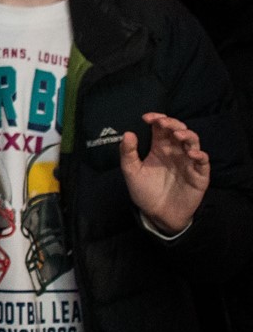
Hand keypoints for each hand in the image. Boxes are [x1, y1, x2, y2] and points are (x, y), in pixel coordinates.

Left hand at [121, 113, 209, 235]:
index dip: (157, 119)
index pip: (161, 128)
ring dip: (187, 135)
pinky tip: (191, 153)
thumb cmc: (145, 191)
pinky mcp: (199, 174)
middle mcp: (175, 151)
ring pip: (193, 141)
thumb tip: (128, 133)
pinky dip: (199, 154)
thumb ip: (128, 153)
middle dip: (172, 123)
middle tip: (162, 123)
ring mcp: (188, 161)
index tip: (147, 117)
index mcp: (160, 148)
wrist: (157, 214)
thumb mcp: (131, 172)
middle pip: (179, 130)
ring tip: (177, 135)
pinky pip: (203, 161)